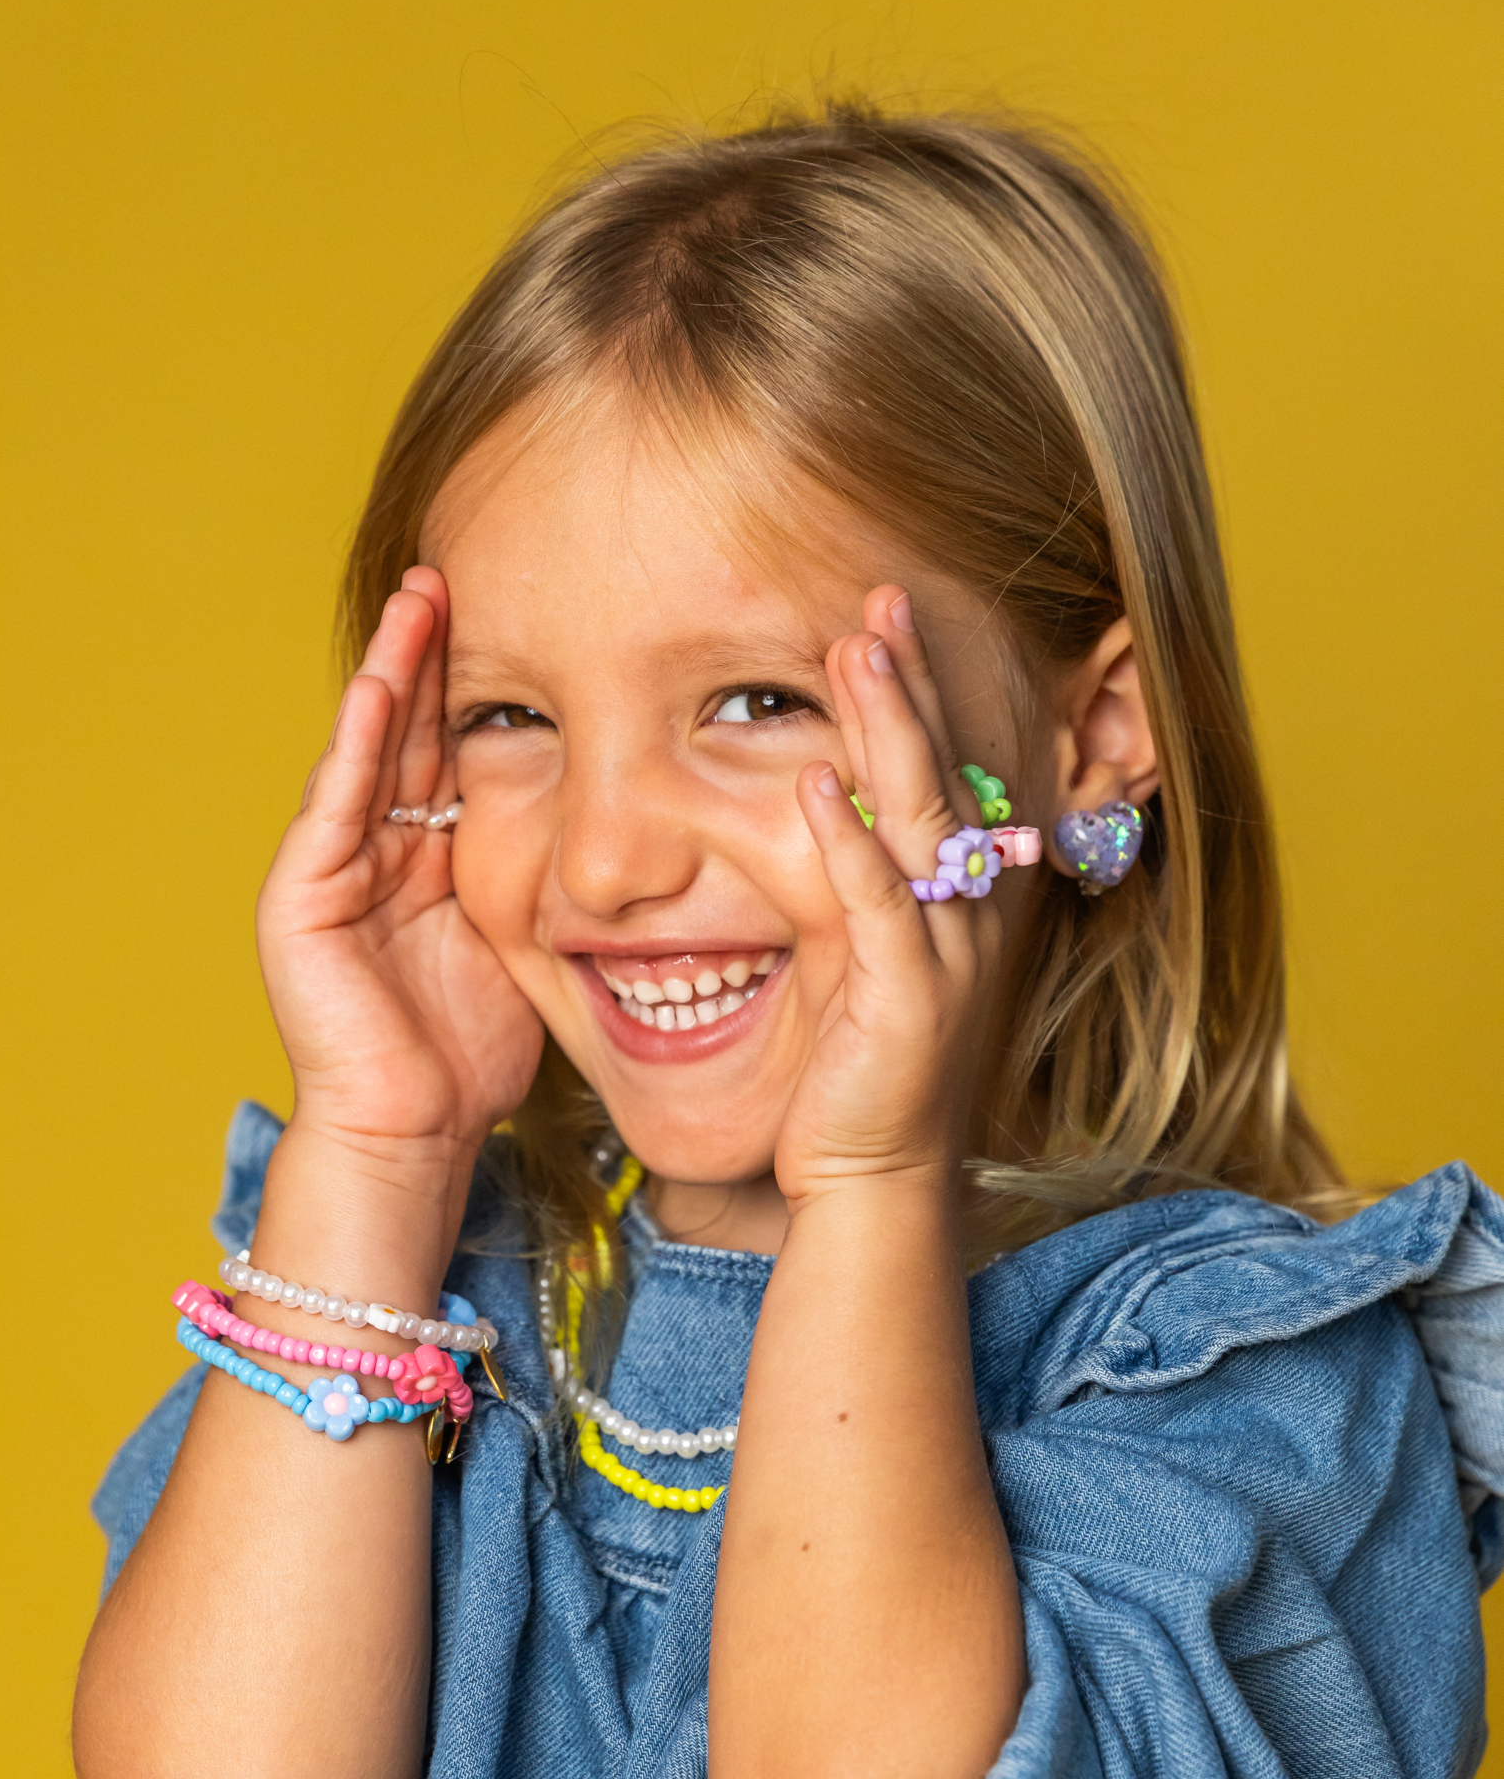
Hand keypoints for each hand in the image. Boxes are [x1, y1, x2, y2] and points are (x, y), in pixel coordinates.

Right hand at [256, 569, 543, 1163]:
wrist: (409, 1134)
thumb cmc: (467, 1057)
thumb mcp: (520, 943)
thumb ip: (540, 881)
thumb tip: (624, 840)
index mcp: (420, 860)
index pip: (448, 750)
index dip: (473, 685)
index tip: (512, 612)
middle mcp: (370, 852)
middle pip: (407, 731)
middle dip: (428, 652)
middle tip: (455, 569)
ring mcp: (328, 871)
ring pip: (368, 750)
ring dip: (392, 671)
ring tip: (418, 597)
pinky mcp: (300, 899)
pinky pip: (336, 805)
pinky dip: (361, 744)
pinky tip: (386, 687)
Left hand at [773, 584, 1003, 1207]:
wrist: (872, 1180)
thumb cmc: (859, 1071)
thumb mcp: (862, 960)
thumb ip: (854, 883)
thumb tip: (814, 800)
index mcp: (958, 899)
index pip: (945, 772)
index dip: (922, 694)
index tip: (885, 615)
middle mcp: (967, 915)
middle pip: (942, 774)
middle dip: (911, 683)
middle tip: (880, 598)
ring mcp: (945, 955)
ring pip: (919, 820)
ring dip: (885, 731)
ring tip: (853, 653)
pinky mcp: (908, 1000)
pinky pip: (877, 905)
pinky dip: (845, 844)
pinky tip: (811, 788)